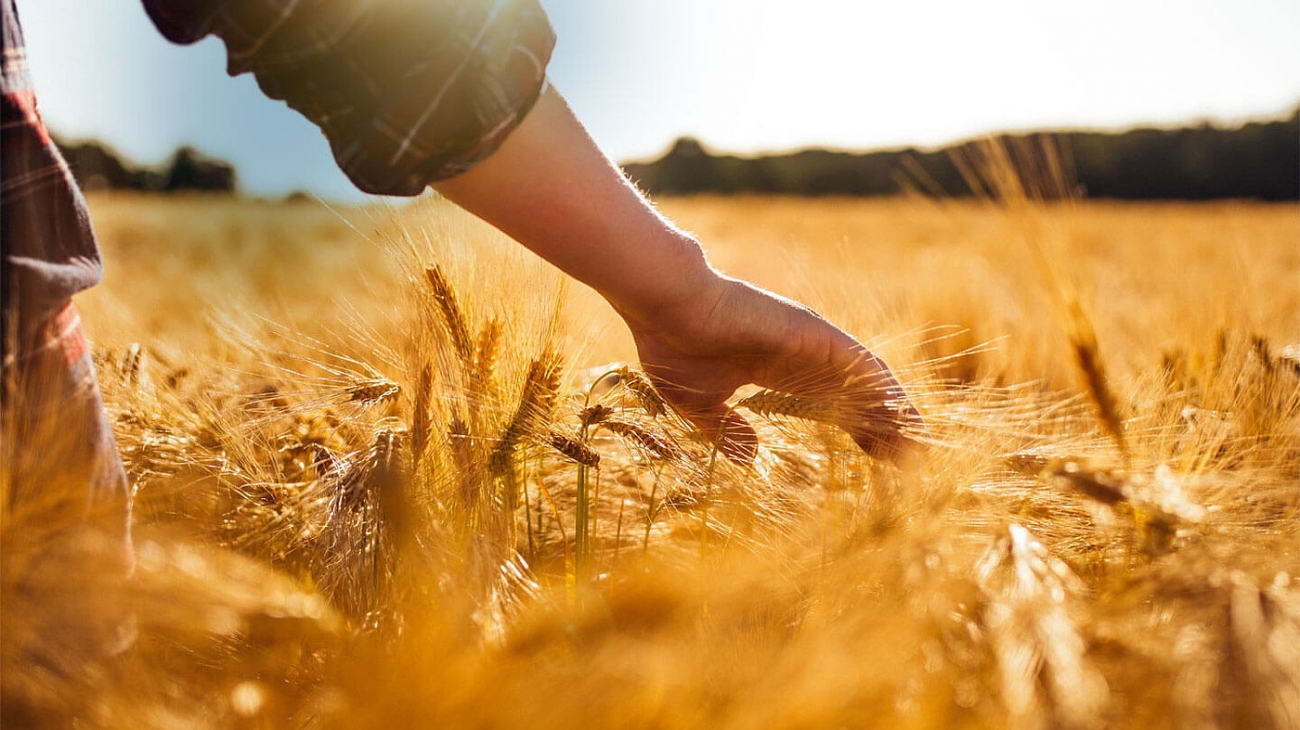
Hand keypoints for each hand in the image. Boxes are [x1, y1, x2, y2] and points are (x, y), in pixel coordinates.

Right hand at [620, 270, 926, 462]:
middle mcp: (803, 356)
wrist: (668, 306)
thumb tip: (750, 457)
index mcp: (778, 371)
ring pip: (867, 381)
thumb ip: (725, 430)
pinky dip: (885, 390)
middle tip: (913, 462)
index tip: (879, 459)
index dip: (858, 431)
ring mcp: (811, 342)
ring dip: (894, 412)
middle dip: (886, 427)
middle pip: (857, 396)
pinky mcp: (815, 333)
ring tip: (920, 446)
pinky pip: (861, 364)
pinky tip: (903, 417)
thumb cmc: (674, 346)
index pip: (831, 405)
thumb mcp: (700, 405)